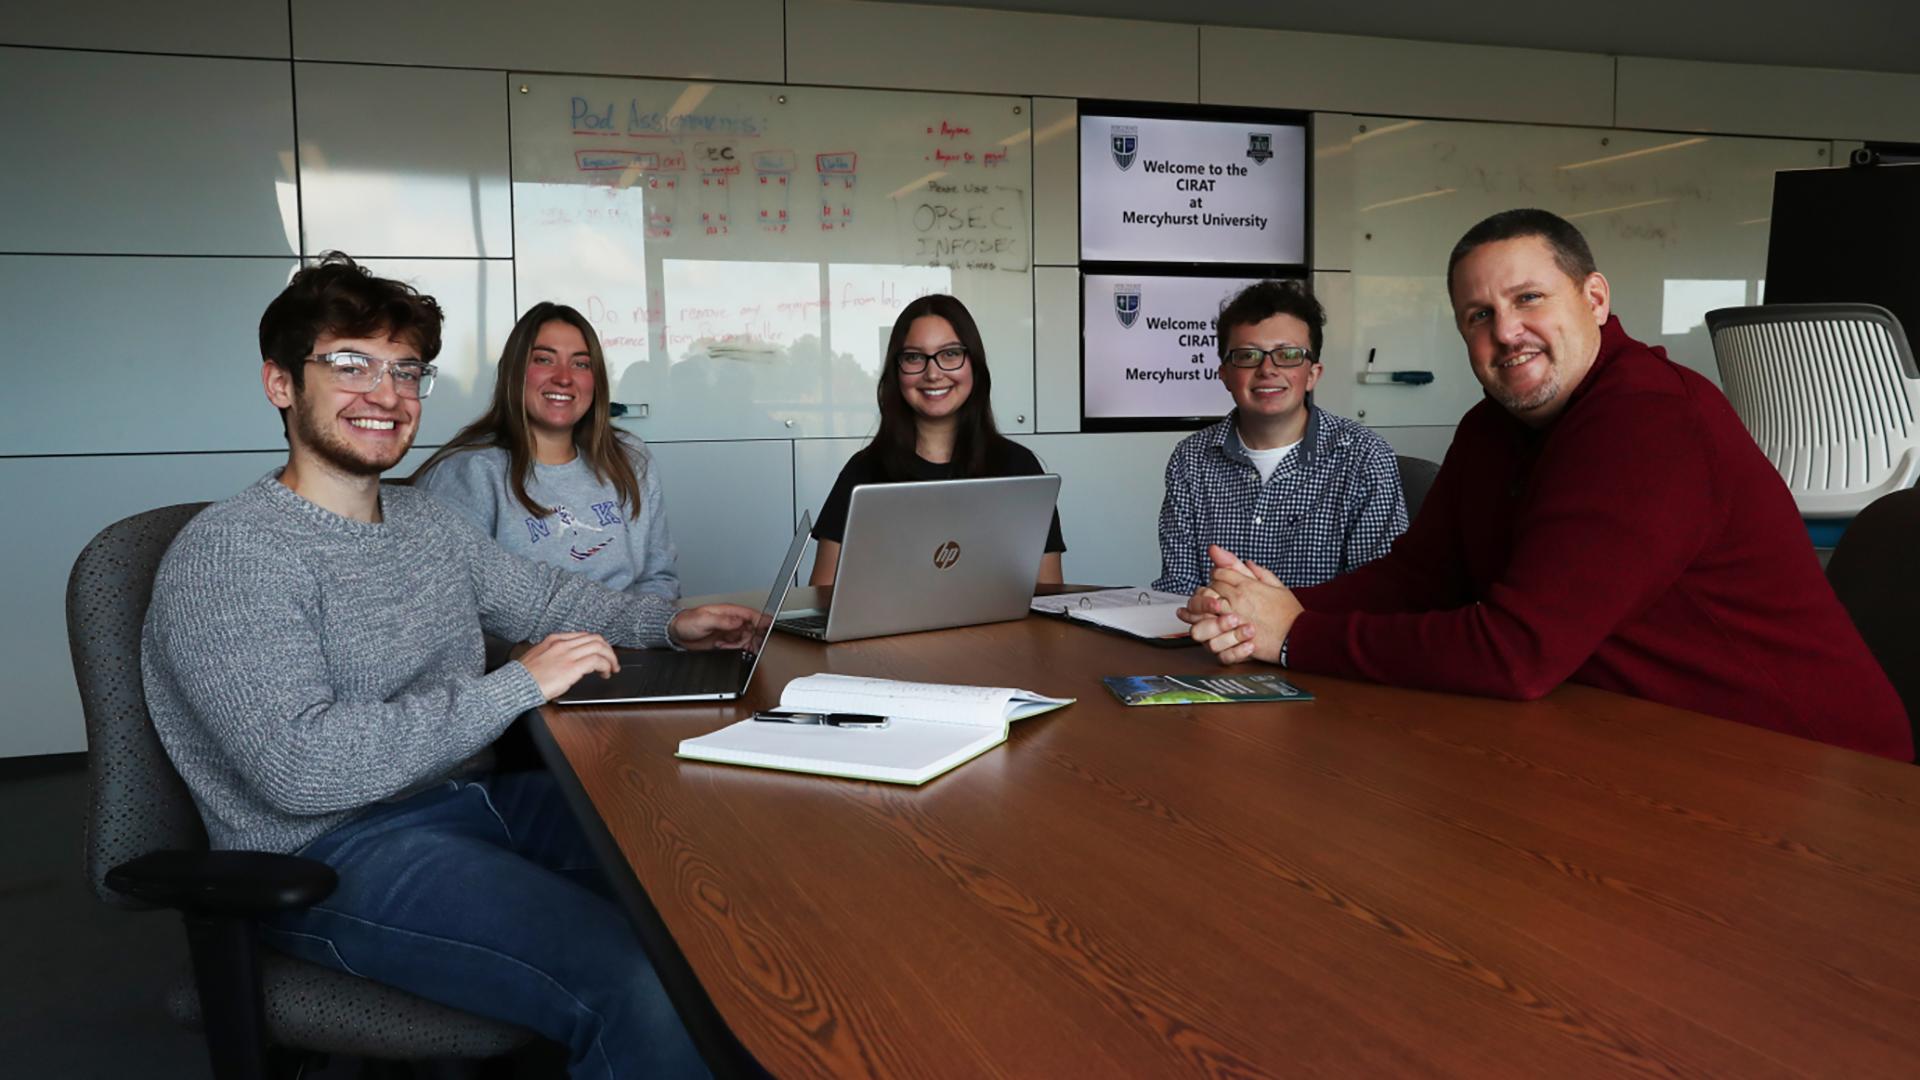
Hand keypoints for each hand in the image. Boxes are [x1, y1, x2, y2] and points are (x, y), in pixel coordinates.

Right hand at [519, 632, 618, 700]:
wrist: (515, 685)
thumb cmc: (523, 677)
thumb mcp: (538, 657)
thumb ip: (553, 655)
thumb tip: (566, 662)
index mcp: (554, 639)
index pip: (583, 636)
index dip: (597, 645)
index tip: (601, 654)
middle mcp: (562, 643)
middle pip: (595, 639)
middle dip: (608, 650)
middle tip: (612, 661)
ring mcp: (567, 654)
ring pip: (599, 647)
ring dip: (610, 658)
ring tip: (612, 668)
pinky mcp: (572, 667)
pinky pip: (597, 660)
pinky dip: (606, 666)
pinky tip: (605, 673)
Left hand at [670, 604, 765, 649]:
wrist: (676, 634)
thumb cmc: (687, 622)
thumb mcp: (704, 619)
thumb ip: (723, 620)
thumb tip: (739, 621)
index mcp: (728, 612)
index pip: (751, 615)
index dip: (761, 620)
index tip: (768, 627)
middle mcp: (731, 622)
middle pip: (752, 629)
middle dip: (752, 637)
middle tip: (746, 643)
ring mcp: (728, 632)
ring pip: (746, 639)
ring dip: (740, 645)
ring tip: (726, 645)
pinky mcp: (725, 642)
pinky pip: (737, 647)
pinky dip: (734, 649)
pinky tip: (723, 647)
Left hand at [1186, 545, 1299, 664]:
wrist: (1297, 637)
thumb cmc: (1290, 613)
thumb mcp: (1278, 586)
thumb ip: (1260, 572)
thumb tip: (1247, 561)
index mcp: (1247, 584)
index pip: (1218, 572)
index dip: (1217, 576)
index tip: (1221, 582)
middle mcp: (1237, 598)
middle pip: (1209, 587)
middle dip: (1210, 591)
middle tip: (1215, 597)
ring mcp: (1232, 617)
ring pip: (1205, 607)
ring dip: (1205, 609)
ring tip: (1212, 612)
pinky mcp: (1232, 635)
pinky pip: (1210, 628)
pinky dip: (1208, 627)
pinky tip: (1213, 627)